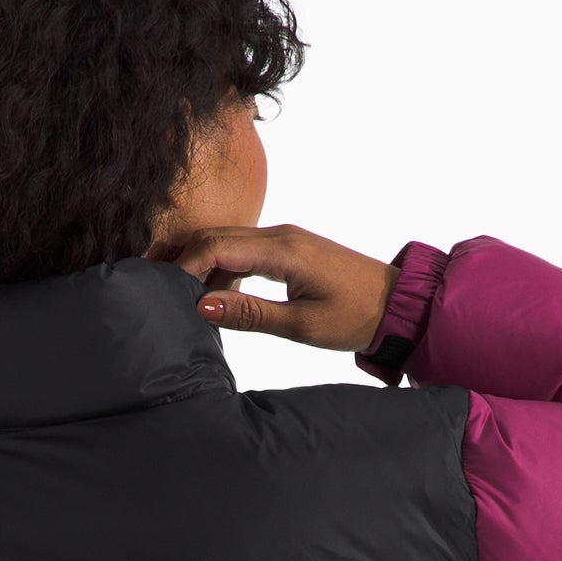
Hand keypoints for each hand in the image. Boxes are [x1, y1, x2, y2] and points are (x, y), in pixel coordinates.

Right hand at [161, 223, 398, 351]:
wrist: (397, 305)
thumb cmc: (355, 316)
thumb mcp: (301, 325)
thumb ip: (249, 314)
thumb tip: (202, 307)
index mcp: (283, 250)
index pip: (216, 245)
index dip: (184, 268)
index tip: (165, 294)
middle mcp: (281, 235)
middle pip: (216, 237)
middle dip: (185, 263)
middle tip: (164, 296)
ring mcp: (285, 239)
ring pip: (229, 243)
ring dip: (204, 268)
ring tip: (187, 302)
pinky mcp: (289, 250)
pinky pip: (245, 251)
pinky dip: (225, 271)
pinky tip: (219, 299)